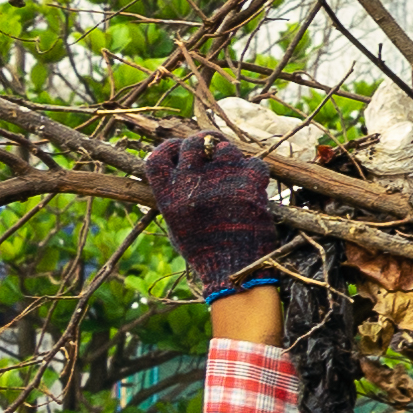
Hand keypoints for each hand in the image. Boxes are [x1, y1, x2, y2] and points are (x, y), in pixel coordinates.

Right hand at [142, 135, 290, 299]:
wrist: (234, 270)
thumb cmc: (204, 252)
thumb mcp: (178, 226)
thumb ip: (174, 198)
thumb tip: (179, 172)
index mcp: (168, 194)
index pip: (157, 156)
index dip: (168, 149)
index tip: (177, 150)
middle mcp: (191, 181)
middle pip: (192, 143)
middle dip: (200, 142)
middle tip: (209, 148)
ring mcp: (221, 178)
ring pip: (225, 148)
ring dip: (229, 156)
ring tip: (232, 171)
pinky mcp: (248, 182)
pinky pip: (255, 163)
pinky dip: (255, 171)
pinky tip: (252, 183)